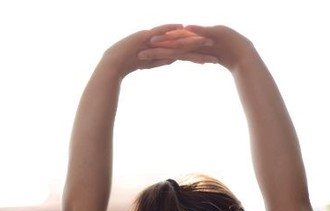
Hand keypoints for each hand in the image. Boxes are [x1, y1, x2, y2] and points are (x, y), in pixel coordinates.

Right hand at [99, 24, 216, 78]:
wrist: (113, 63)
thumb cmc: (128, 64)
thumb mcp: (148, 63)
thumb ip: (161, 59)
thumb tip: (174, 58)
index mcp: (162, 47)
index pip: (183, 51)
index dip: (197, 54)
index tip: (212, 58)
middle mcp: (160, 41)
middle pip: (182, 43)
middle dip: (199, 45)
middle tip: (216, 46)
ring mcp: (153, 38)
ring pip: (174, 37)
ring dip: (189, 37)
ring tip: (204, 38)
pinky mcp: (144, 36)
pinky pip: (159, 31)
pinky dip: (169, 29)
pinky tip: (181, 27)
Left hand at [147, 25, 255, 71]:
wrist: (242, 55)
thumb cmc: (226, 56)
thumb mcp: (205, 57)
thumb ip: (193, 54)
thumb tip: (179, 56)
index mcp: (192, 45)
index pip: (172, 48)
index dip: (158, 51)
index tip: (143, 55)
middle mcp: (195, 39)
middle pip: (174, 42)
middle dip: (158, 47)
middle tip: (141, 50)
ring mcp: (204, 36)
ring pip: (185, 38)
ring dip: (170, 39)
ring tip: (155, 41)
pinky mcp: (215, 33)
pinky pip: (204, 32)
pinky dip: (196, 30)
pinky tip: (186, 28)